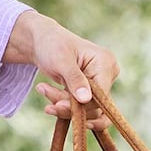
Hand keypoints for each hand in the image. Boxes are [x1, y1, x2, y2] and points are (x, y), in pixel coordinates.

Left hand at [7, 10, 119, 128]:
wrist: (43, 41)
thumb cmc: (53, 44)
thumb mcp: (61, 60)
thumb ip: (74, 79)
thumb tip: (85, 99)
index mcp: (106, 63)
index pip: (101, 95)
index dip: (82, 104)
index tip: (58, 105)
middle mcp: (107, 75)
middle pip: (93, 105)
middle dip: (67, 104)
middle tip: (45, 97)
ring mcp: (99, 85)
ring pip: (86, 109)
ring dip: (62, 105)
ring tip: (42, 89)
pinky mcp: (89, 93)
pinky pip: (81, 109)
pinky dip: (65, 108)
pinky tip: (50, 104)